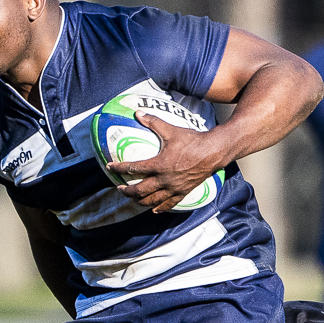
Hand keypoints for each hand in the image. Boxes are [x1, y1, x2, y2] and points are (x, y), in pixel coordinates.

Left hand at [106, 112, 220, 213]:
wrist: (213, 152)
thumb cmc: (192, 140)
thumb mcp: (171, 130)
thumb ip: (153, 122)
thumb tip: (138, 113)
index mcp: (159, 165)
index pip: (133, 168)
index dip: (119, 168)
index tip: (110, 167)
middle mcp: (164, 180)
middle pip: (140, 190)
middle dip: (127, 191)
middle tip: (119, 188)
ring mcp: (174, 188)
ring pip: (152, 201)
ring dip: (139, 201)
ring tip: (133, 199)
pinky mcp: (183, 192)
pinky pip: (169, 204)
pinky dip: (159, 208)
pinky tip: (153, 209)